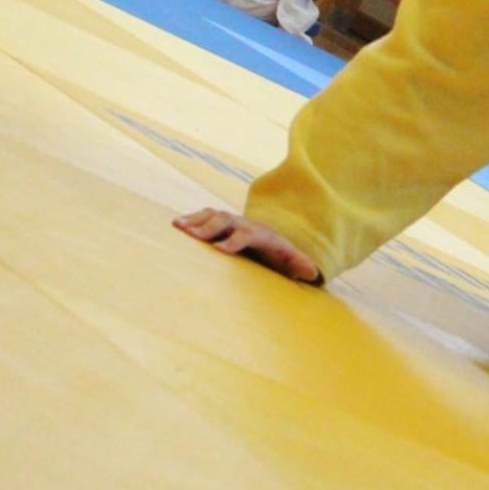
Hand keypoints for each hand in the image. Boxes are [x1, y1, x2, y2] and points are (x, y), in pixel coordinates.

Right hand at [173, 207, 320, 283]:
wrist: (270, 238)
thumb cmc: (278, 254)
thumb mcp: (292, 260)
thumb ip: (300, 265)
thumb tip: (313, 273)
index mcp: (260, 234)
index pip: (247, 235)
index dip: (236, 241)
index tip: (222, 250)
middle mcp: (244, 224)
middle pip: (227, 221)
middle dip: (210, 228)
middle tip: (193, 236)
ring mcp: (231, 221)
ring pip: (213, 216)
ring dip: (196, 220)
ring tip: (177, 226)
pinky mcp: (220, 222)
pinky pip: (204, 216)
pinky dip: (190, 219)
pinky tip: (175, 225)